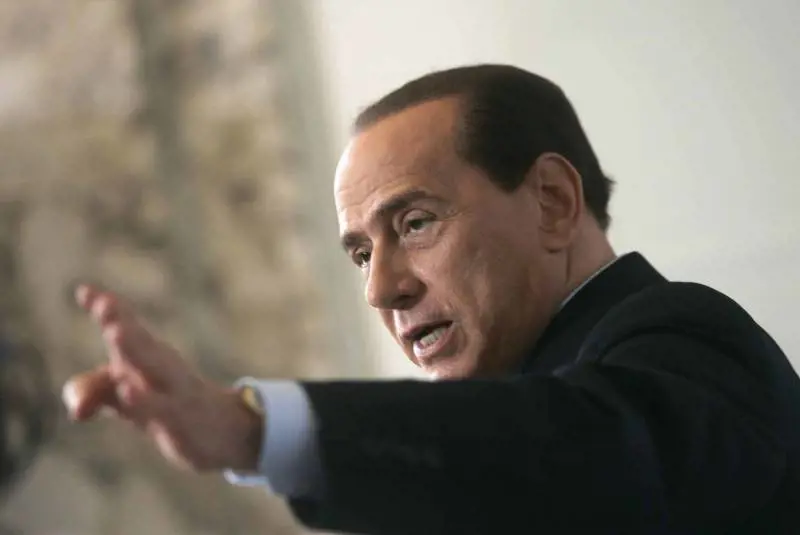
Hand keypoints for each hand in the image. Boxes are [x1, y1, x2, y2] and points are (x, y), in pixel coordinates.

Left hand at [63, 285, 262, 471]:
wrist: (226, 429)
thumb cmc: (169, 404)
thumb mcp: (126, 396)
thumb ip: (94, 390)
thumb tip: (77, 409)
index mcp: (147, 353)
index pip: (128, 325)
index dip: (109, 309)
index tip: (85, 291)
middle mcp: (162, 366)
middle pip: (142, 340)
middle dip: (122, 320)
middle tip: (105, 303)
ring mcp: (175, 391)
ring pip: (154, 368)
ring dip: (135, 349)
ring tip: (115, 332)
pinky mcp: (181, 420)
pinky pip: (162, 409)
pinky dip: (144, 400)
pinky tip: (126, 391)